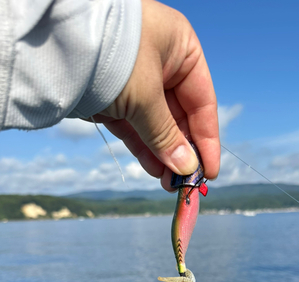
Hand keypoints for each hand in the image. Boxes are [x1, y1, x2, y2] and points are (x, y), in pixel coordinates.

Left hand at [95, 0, 219, 190]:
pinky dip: (144, 149)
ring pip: (157, 126)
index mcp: (181, 50)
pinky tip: (155, 170)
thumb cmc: (113, 56)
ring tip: (169, 184)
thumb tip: (187, 169)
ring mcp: (136, 83)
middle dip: (183, 152)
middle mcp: (161, 64)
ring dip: (164, 156)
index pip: (203, 102)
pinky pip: (134, 129)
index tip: (209, 172)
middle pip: (180, 117)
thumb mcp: (147, 97)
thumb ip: (168, 135)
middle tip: (186, 184)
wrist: (52, 44)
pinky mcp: (112, 100)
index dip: (207, 140)